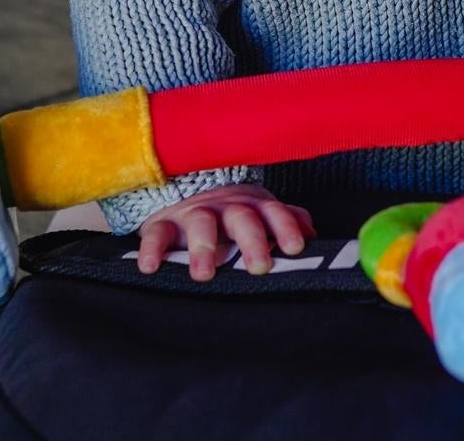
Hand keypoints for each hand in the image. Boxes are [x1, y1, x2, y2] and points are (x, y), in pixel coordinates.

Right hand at [135, 184, 315, 280]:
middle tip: (260, 267)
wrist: (183, 190)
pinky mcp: (163, 224)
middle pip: (242, 218)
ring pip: (201, 223)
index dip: (285, 227)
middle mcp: (226, 207)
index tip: (295, 248)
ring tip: (205, 273)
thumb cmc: (229, 212)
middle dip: (252, 241)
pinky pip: (157, 234)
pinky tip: (151, 267)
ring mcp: (194, 213)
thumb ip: (286, 222)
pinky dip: (152, 249)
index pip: (274, 213)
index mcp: (253, 206)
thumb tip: (312, 234)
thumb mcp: (258, 212)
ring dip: (203, 247)